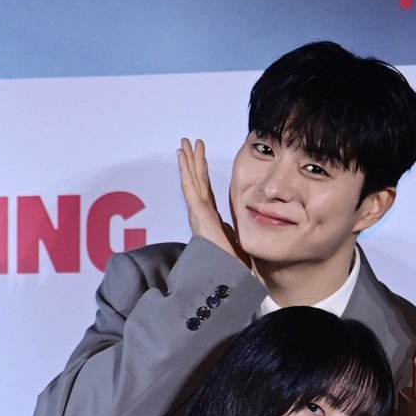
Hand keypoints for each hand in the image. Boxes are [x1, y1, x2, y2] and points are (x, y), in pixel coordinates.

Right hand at [177, 138, 247, 262]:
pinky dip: (186, 170)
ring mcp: (198, 213)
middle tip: (188, 142)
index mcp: (210, 218)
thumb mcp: (233, 242)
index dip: (201, 173)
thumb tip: (227, 228)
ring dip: (187, 161)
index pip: (205, 190)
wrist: (230, 273)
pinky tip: (182, 156)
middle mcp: (201, 214)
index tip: (198, 157)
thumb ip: (228, 232)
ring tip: (183, 143)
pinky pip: (190, 187)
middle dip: (192, 161)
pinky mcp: (198, 213)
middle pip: (196, 182)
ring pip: (191, 181)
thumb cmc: (232, 264)